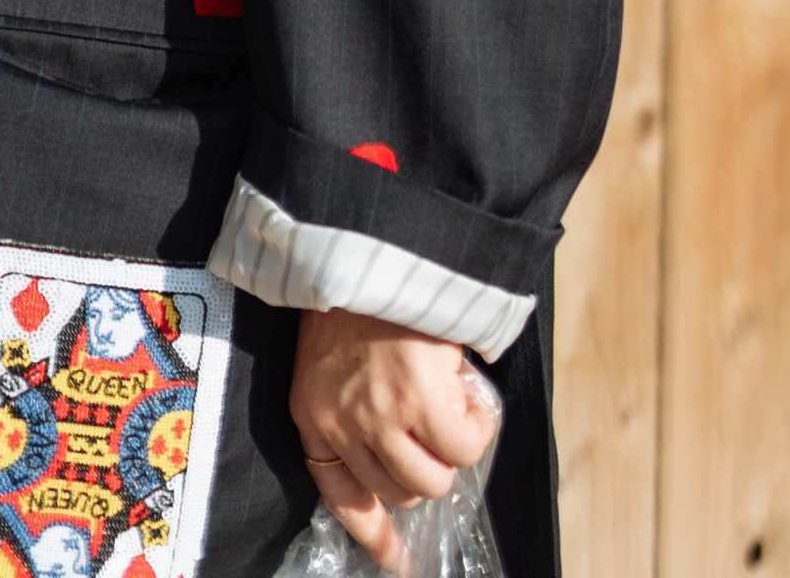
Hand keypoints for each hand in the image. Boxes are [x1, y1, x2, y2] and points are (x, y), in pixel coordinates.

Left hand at [290, 310, 496, 572]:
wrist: (370, 244)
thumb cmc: (357, 298)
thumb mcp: (333, 362)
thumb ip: (353, 412)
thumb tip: (399, 465)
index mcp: (314, 415)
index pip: (342, 498)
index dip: (376, 535)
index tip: (398, 561)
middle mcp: (343, 424)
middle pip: (399, 492)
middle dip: (423, 465)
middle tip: (432, 422)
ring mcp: (382, 416)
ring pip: (433, 480)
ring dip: (451, 448)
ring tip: (449, 401)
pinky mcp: (422, 402)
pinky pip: (464, 448)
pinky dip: (476, 426)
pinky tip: (466, 392)